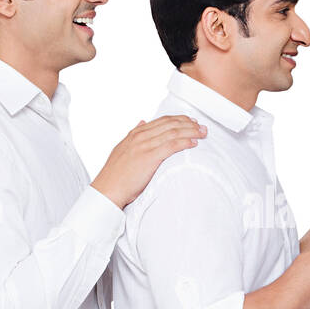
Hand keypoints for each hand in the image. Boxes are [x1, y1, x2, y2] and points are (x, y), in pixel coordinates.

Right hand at [90, 116, 207, 207]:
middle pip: (169, 124)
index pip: (161, 121)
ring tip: (203, 133)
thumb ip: (134, 135)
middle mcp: (140, 136)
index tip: (191, 121)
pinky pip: (171, 146)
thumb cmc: (115, 175)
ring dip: (191, 131)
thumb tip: (142, 122)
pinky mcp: (149, 157)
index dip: (178, 119)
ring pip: (173, 132)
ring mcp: (144, 146)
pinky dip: (184, 142)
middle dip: (188, 123)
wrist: (107, 189)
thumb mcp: (123, 149)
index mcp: (135, 134)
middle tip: (202, 126)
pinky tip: (194, 143)